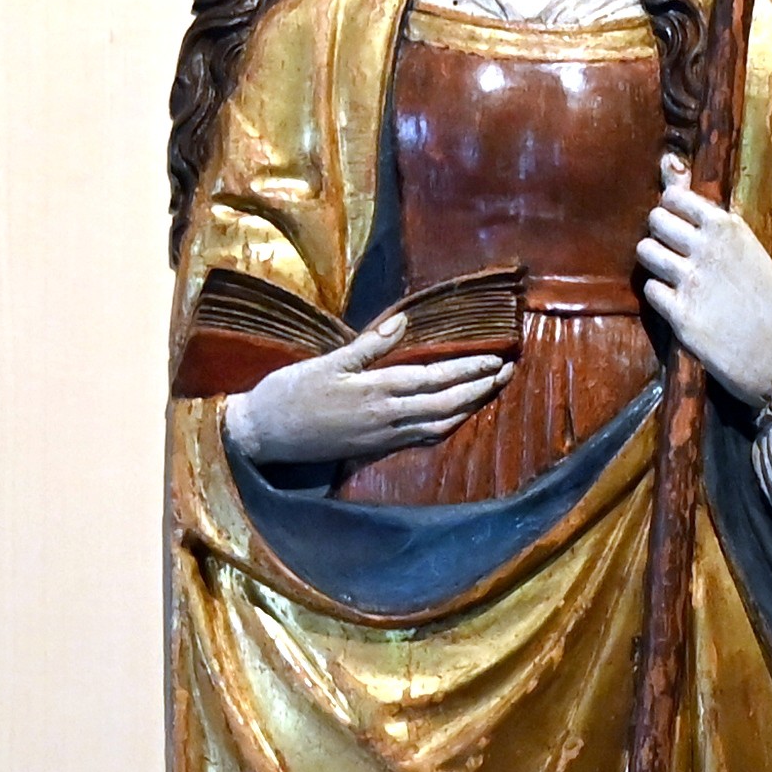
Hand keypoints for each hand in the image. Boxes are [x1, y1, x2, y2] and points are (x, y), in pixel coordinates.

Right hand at [223, 306, 511, 467]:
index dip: (469, 370)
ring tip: (490, 391)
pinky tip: (457, 418)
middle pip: (447, 403)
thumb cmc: (290, 392)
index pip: (436, 378)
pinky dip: (446, 427)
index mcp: (377, 390)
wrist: (264, 436)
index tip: (497, 360)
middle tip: (507, 371)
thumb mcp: (327, 362)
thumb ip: (369, 345)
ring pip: (440, 424)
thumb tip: (403, 322)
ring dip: (469, 408)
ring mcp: (384, 436)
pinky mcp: (376, 449)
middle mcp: (388, 417)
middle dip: (480, 388)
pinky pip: (422, 439)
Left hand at [636, 159, 771, 403]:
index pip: (675, 197)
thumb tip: (669, 165)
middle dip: (659, 235)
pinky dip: (660, 296)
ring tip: (672, 276)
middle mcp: (708, 248)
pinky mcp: (680, 313)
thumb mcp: (748, 248)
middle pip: (655, 220)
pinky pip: (650, 289)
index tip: (680, 225)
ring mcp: (692, 280)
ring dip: (654, 263)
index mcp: (728, 227)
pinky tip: (677, 303)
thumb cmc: (766, 298)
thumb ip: (710, 217)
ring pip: (645, 251)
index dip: (672, 211)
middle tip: (673, 252)